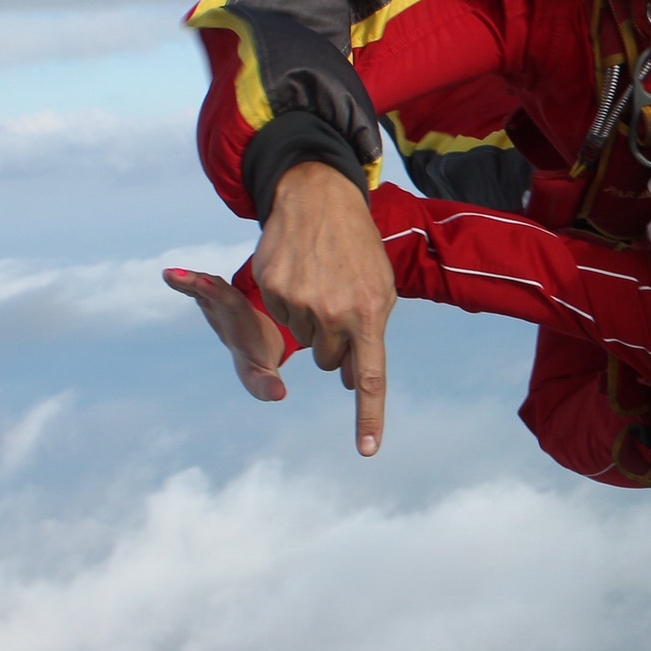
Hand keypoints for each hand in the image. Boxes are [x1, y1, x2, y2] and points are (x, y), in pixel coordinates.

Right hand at [163, 267, 288, 401]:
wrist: (265, 346)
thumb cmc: (260, 363)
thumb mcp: (263, 377)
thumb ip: (268, 384)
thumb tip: (278, 395)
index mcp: (244, 324)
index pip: (233, 305)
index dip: (220, 294)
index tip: (206, 284)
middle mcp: (234, 309)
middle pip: (218, 291)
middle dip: (199, 283)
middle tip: (173, 275)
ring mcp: (222, 304)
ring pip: (207, 286)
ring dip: (189, 279)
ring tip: (168, 274)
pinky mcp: (212, 303)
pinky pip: (200, 289)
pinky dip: (188, 282)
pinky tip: (170, 276)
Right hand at [254, 161, 397, 454]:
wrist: (320, 200)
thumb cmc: (358, 249)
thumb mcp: (379, 289)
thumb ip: (368, 337)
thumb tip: (349, 381)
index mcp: (368, 314)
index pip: (370, 377)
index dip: (369, 416)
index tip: (367, 450)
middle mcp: (333, 313)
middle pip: (329, 361)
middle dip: (335, 342)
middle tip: (339, 302)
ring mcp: (299, 302)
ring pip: (303, 341)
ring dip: (311, 321)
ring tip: (321, 280)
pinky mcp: (271, 290)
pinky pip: (280, 318)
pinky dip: (289, 304)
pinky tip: (300, 273)